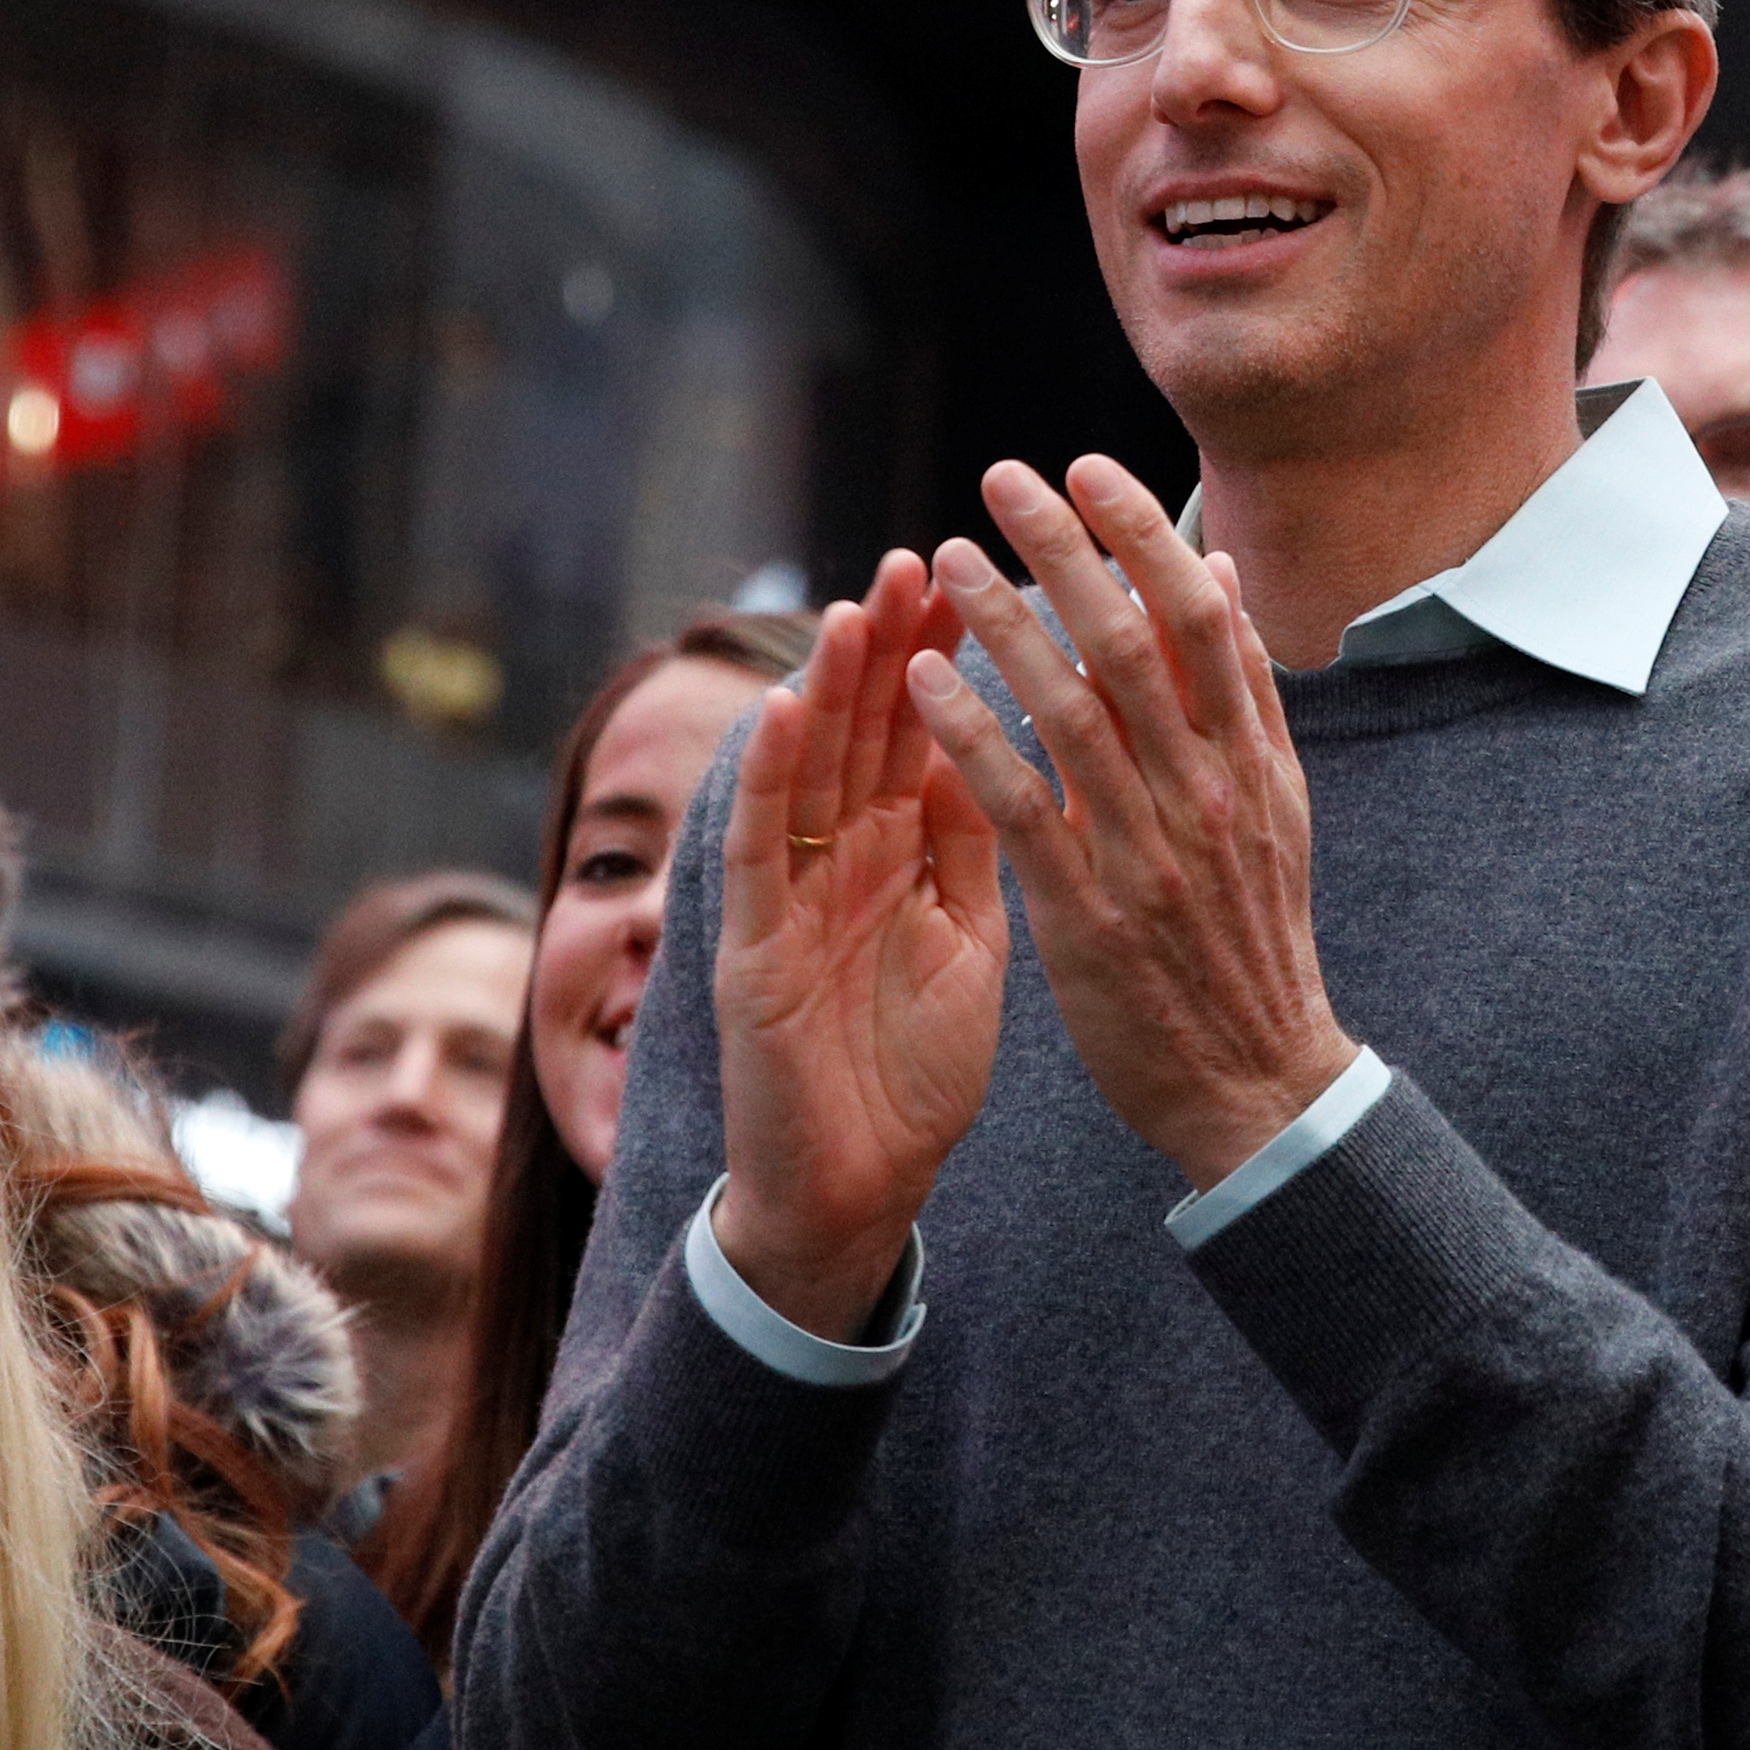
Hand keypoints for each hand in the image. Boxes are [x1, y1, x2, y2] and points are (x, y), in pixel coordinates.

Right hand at [712, 555, 1010, 1338]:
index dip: (942, 658)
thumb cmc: (913, 1074)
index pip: (920, 736)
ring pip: (808, 773)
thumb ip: (971, 850)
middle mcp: (836, 862)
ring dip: (829, 688)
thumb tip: (999, 748)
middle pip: (862, 734)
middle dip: (888, 646)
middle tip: (917, 555)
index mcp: (897, 858)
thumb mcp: (967, 943)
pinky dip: (770, 781)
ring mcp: (787, 900)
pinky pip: (759, 853)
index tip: (974, 577)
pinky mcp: (749, 952)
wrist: (858, 1193)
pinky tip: (787, 711)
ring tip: (855, 604)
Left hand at [910, 457, 1355, 1188]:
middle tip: (1002, 476)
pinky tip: (925, 679)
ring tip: (946, 558)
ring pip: (1069, 708)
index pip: (1199, 616)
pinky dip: (972, 732)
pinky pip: (1019, 804)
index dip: (1142, 533)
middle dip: (1064, 547)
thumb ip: (1245, 698)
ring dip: (1002, 621)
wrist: (1256, 1083)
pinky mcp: (1088, 912)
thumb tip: (1221, 578)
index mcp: (1253, 760)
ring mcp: (1148, 851)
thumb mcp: (1276, 810)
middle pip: (1131, 640)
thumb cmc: (1249, 938)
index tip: (1088, 468)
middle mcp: (1206, 792)